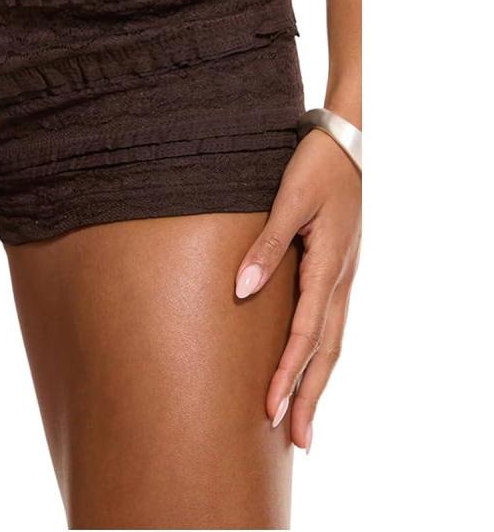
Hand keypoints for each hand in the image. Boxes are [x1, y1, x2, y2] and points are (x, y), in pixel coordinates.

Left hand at [234, 126, 361, 452]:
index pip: (306, 334)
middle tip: (297, 443)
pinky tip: (309, 366)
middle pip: (326, 351)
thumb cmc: (314, 167)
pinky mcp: (336, 270)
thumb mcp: (288, 200)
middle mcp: (340, 279)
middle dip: (309, 396)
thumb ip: (266, 246)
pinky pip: (329, 322)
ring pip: (332, 341)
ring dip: (317, 381)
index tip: (271, 409)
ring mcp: (341, 276)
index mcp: (329, 266)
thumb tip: (242, 289)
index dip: (288, 373)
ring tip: (303, 422)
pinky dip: (320, 354)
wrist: (345, 143)